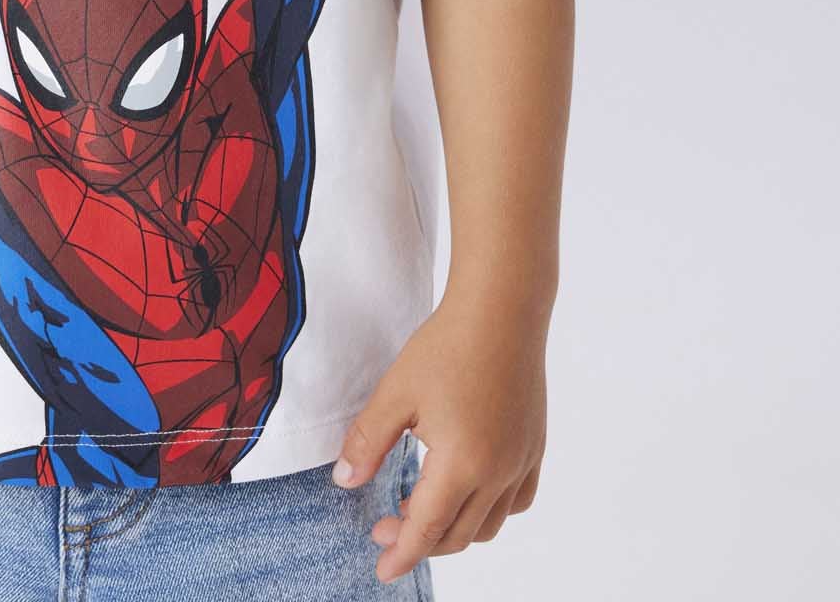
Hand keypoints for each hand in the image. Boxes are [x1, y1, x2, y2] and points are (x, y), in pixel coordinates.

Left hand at [330, 287, 547, 584]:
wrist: (501, 310)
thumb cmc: (446, 346)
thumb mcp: (395, 393)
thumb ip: (368, 442)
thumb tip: (345, 482)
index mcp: (461, 465)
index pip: (426, 529)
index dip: (401, 553)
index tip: (382, 568)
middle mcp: (498, 473)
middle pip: (458, 534)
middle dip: (420, 541)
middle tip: (386, 528)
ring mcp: (521, 462)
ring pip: (489, 524)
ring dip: (455, 530)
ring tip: (421, 508)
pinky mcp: (534, 447)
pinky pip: (516, 500)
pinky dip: (490, 511)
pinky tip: (469, 493)